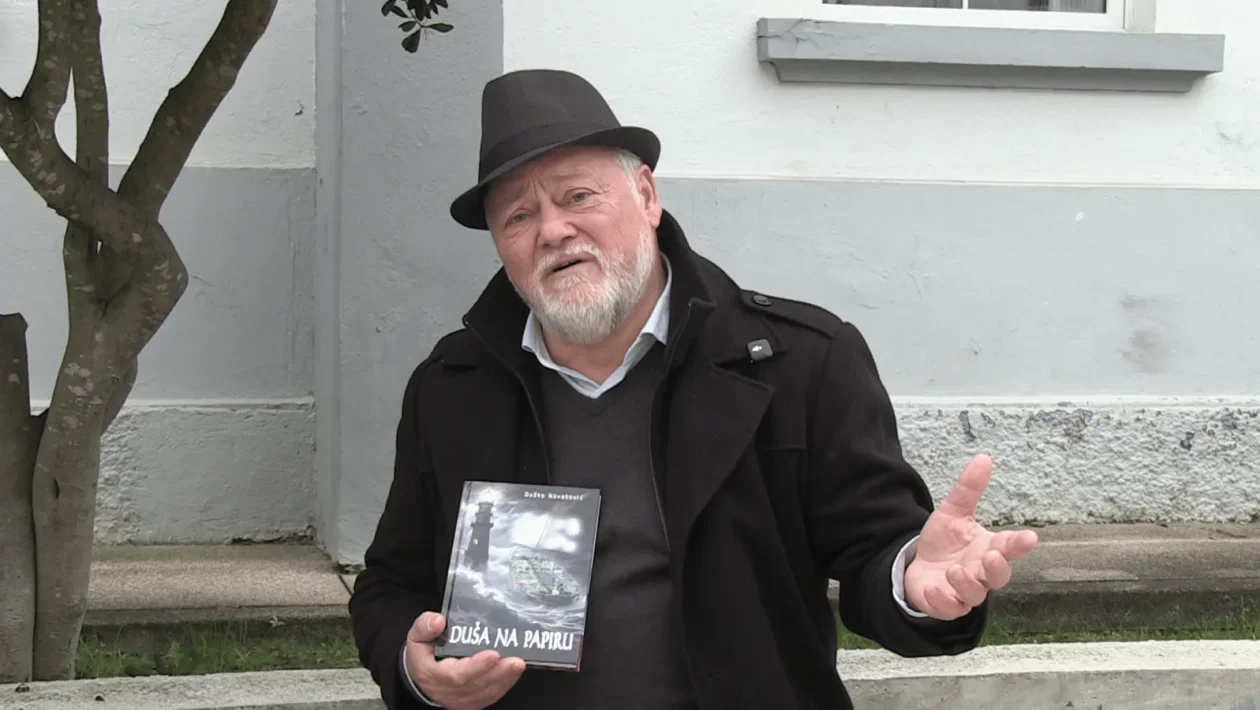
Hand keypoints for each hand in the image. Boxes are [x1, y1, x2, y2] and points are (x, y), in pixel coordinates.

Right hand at [404, 611, 525, 709]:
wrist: (423, 677)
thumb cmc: (423, 655)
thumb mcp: (416, 638)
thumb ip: (424, 627)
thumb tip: (439, 621)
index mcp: (433, 675)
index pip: (457, 675)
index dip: (476, 666)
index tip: (493, 654)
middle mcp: (448, 692)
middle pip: (477, 684)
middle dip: (498, 672)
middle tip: (515, 661)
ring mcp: (462, 700)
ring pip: (487, 691)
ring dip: (505, 678)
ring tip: (518, 664)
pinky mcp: (474, 702)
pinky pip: (492, 694)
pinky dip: (506, 683)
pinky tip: (515, 671)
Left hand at [904, 454, 1038, 620]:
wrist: (919, 568)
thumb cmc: (944, 542)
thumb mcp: (953, 512)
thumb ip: (968, 489)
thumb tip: (984, 457)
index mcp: (988, 549)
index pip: (1009, 547)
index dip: (1019, 543)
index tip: (1030, 537)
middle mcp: (981, 572)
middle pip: (998, 576)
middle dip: (997, 568)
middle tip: (991, 556)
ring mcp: (965, 591)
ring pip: (975, 595)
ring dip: (967, 584)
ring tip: (956, 571)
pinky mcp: (946, 605)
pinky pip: (949, 609)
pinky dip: (943, 601)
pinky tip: (934, 590)